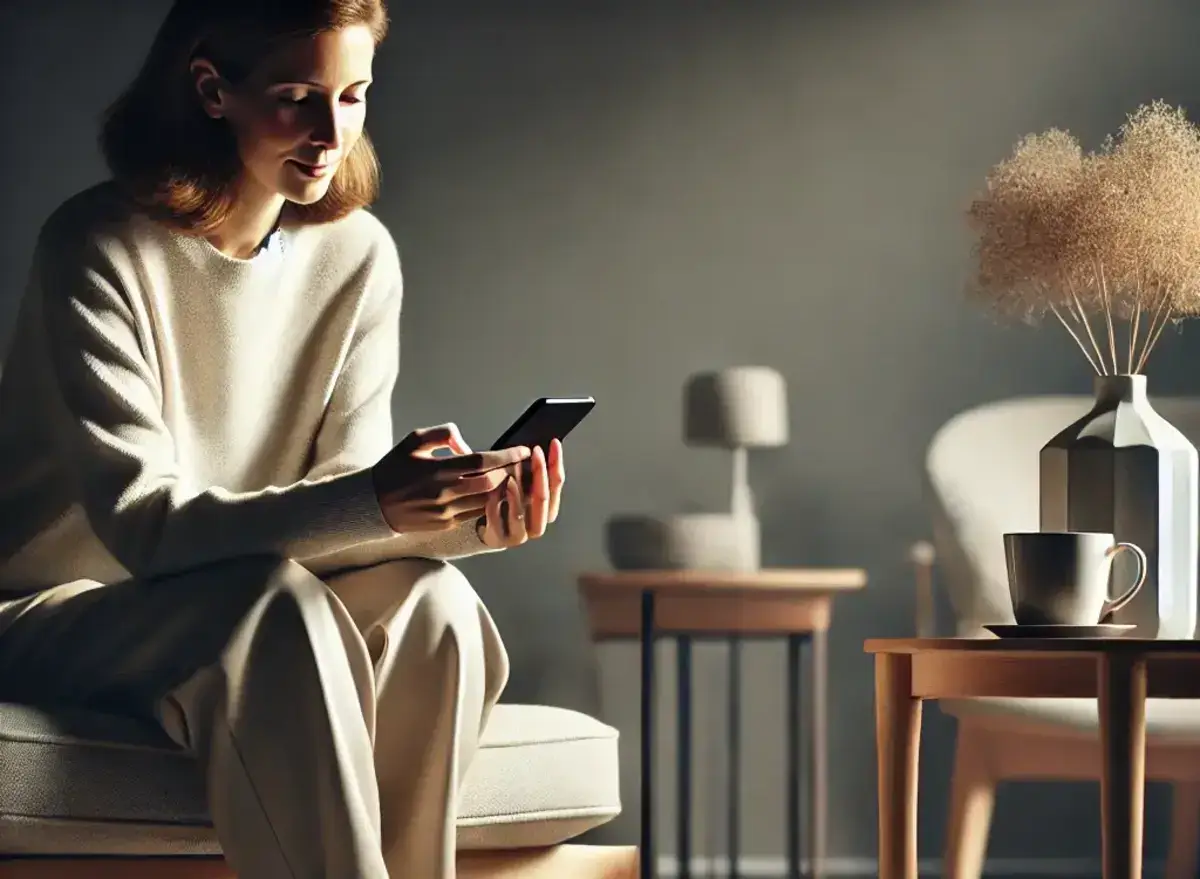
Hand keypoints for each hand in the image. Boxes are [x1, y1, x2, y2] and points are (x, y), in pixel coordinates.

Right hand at [371, 423, 530, 533]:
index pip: (483, 462)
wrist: (373, 504)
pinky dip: (488, 503)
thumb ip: (443, 434)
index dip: (508, 456)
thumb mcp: (413, 440)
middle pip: (491, 484)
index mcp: (438, 469)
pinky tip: (494, 493)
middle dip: (510, 473)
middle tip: (521, 464)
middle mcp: (444, 493)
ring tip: (512, 478)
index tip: (524, 450)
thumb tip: (467, 444)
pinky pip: (475, 514)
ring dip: (503, 490)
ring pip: (487, 502)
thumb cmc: (395, 468)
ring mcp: (446, 512)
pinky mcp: (446, 525)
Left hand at [477, 439, 566, 547]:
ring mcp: (519, 534)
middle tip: (536, 453)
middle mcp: (537, 523)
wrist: (487, 530)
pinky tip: (492, 491)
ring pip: (521, 515)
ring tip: (511, 476)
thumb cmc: (506, 503)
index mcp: (547, 509)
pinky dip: (495, 506)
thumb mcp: (520, 483)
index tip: (554, 444)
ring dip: (517, 494)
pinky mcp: (500, 539)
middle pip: (543, 499)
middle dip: (540, 474)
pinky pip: (497, 522)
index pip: (557, 484)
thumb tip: (535, 444)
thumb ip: (528, 467)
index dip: (556, 463)